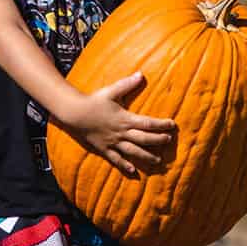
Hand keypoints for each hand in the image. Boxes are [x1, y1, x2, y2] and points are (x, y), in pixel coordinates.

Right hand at [62, 72, 177, 177]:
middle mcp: (121, 132)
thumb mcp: (111, 91)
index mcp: (125, 118)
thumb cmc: (93, 101)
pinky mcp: (104, 148)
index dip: (161, 125)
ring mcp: (112, 142)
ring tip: (157, 161)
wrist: (74, 113)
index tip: (172, 125)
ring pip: (133, 151)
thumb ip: (127, 84)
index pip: (147, 123)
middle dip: (158, 140)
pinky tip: (133, 171)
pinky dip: (124, 166)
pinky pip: (116, 159)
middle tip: (169, 140)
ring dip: (146, 156)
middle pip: (143, 138)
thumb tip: (141, 74)